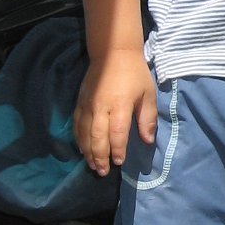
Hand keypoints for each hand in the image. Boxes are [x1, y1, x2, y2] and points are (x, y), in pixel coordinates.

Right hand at [75, 49, 157, 174]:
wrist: (113, 52)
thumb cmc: (135, 74)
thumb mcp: (148, 94)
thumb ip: (147, 118)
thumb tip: (147, 141)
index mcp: (120, 104)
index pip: (117, 133)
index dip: (117, 150)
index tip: (119, 162)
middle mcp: (101, 106)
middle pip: (97, 137)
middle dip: (100, 156)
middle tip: (103, 171)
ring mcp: (88, 104)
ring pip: (84, 133)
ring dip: (88, 151)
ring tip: (92, 165)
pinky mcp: (80, 102)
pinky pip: (76, 124)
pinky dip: (78, 139)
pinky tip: (82, 149)